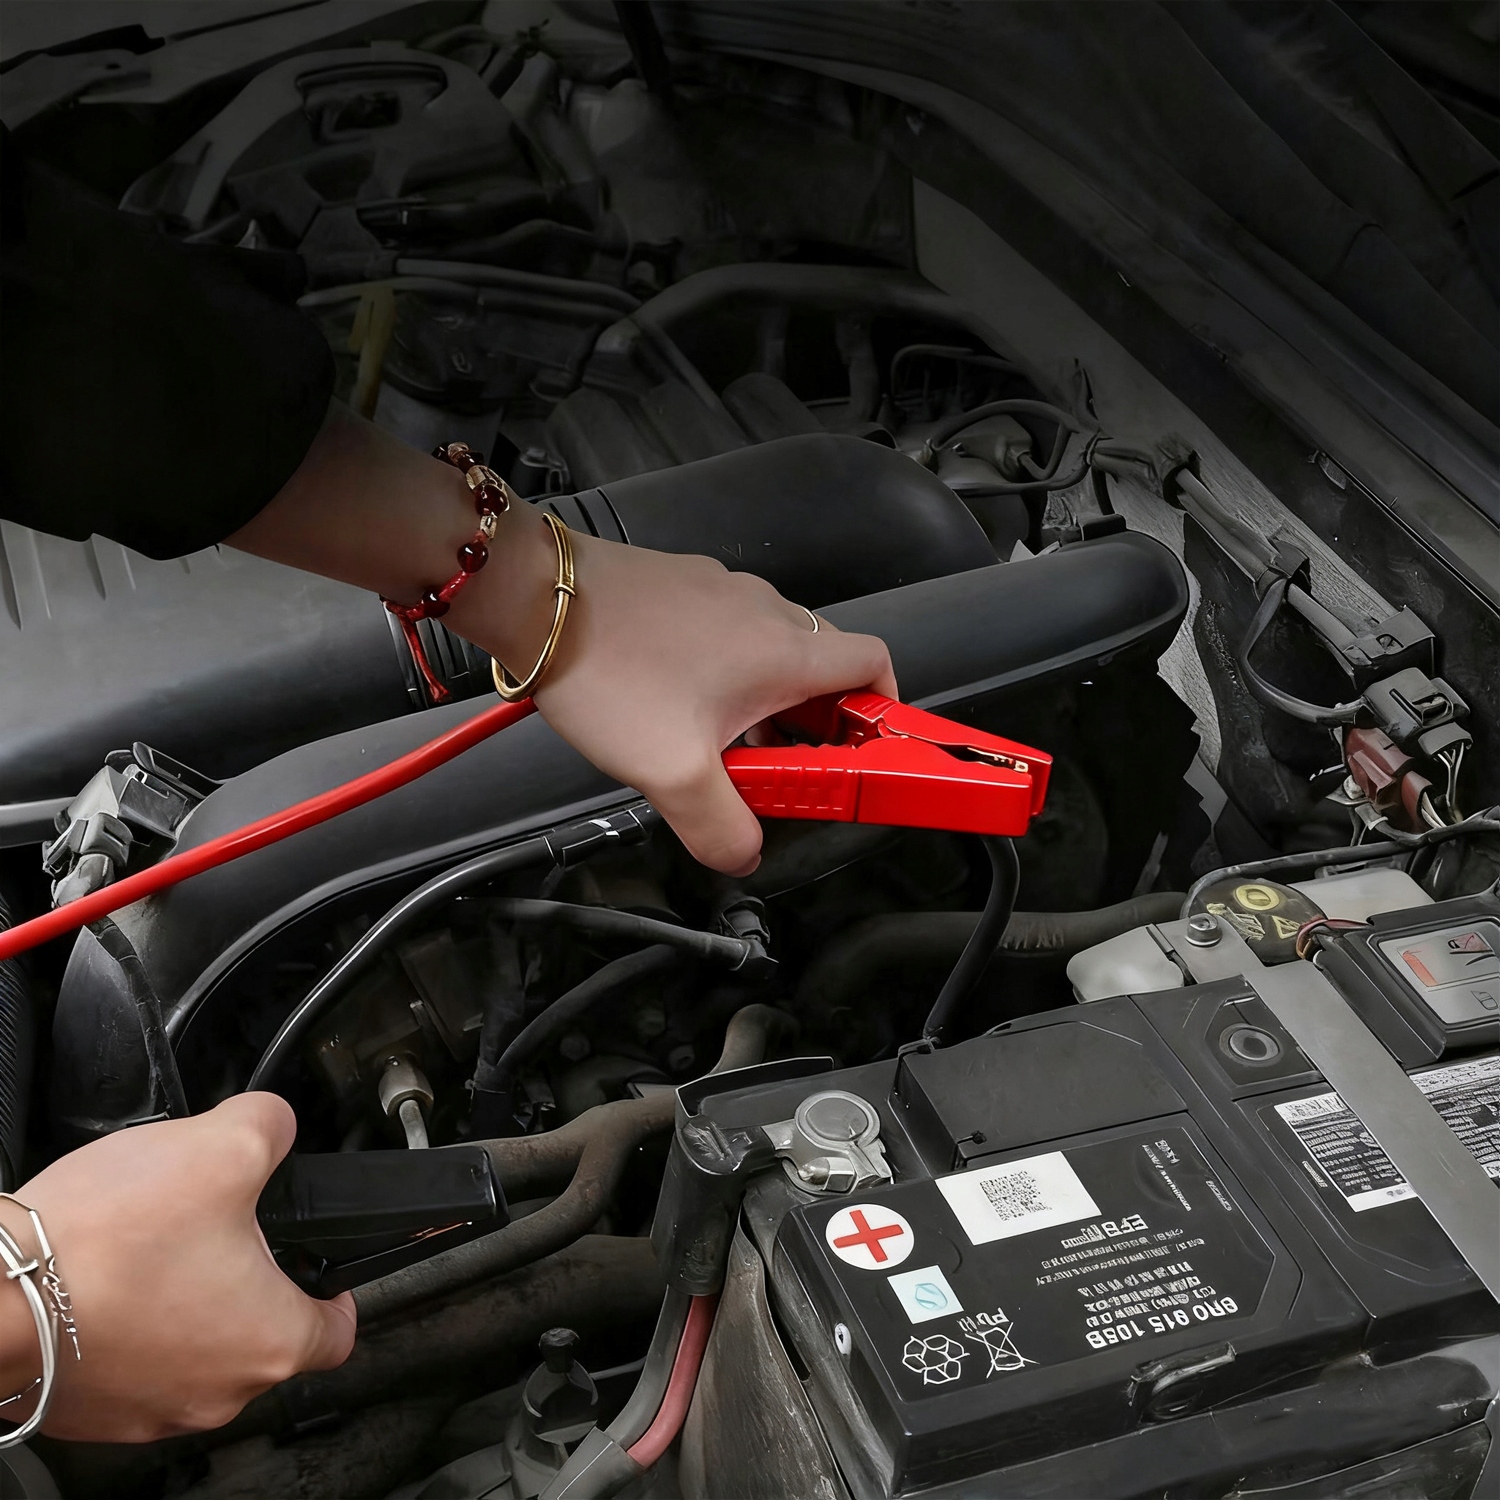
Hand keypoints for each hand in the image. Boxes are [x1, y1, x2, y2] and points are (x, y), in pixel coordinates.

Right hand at [0, 1094, 353, 1440]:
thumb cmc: (103, 1243)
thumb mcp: (223, 1146)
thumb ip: (272, 1127)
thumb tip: (276, 1123)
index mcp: (269, 1342)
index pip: (336, 1332)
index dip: (336, 1292)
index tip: (323, 1270)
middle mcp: (216, 1393)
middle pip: (261, 1336)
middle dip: (248, 1279)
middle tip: (223, 1232)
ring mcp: (150, 1410)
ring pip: (195, 1348)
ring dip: (186, 1300)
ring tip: (157, 1247)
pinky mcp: (93, 1409)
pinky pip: (135, 1362)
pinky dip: (132, 1323)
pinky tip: (111, 1276)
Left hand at [230, 404, 895, 873]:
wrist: (535, 597)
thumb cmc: (608, 669)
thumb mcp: (673, 772)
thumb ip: (721, 827)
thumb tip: (744, 855)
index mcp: (786, 652)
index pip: (877, 664)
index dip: (884, 710)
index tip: (865, 752)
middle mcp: (765, 611)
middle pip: (825, 666)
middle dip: (815, 722)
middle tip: (783, 769)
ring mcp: (723, 592)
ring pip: (772, 649)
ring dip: (765, 700)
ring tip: (720, 744)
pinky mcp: (684, 586)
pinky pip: (728, 631)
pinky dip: (725, 670)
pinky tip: (676, 703)